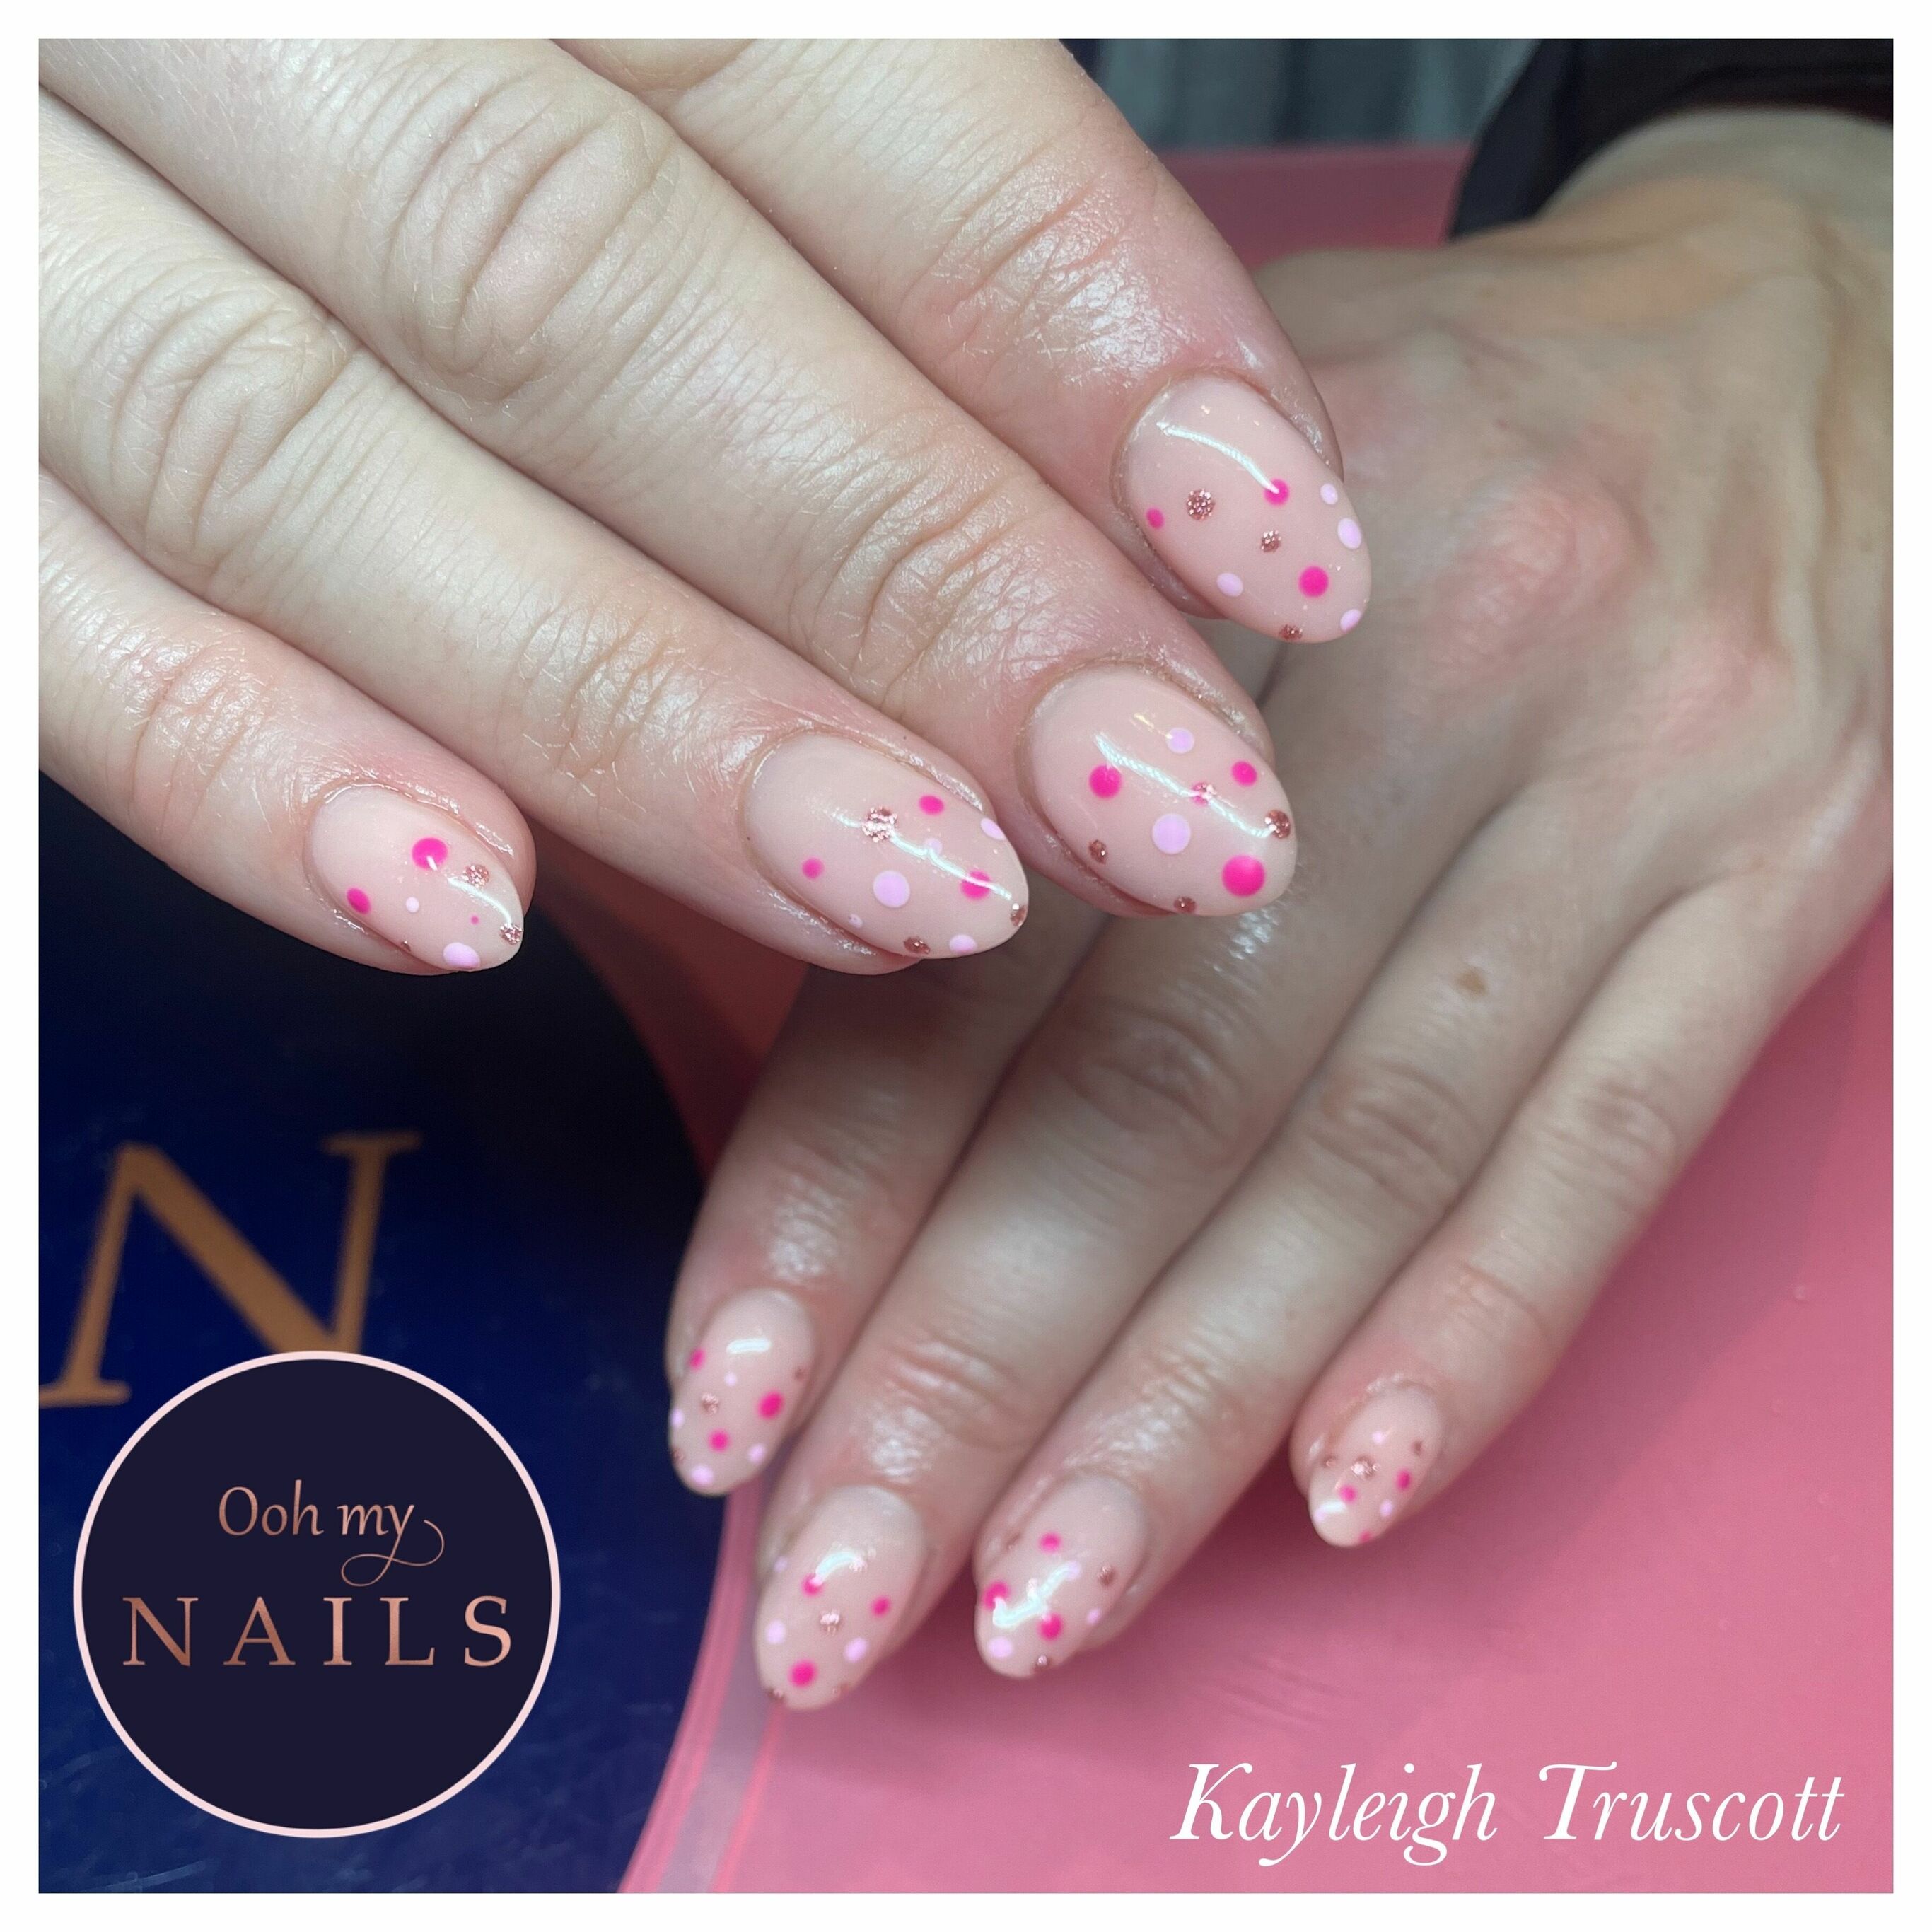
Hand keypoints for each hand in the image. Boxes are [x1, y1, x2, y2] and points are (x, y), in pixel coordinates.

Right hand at [39, 39, 1370, 975]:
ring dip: (645, 710)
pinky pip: (36, 612)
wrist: (65, 32)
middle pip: (586, 287)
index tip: (1274, 537)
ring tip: (921, 897)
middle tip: (1164, 803)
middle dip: (905, 567)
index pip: (802, 59)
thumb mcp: (576, 28)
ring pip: (319, 461)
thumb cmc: (385, 46)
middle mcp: (207, 2)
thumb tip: (1101, 459)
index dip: (1059, 305)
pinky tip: (471, 917)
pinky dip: (243, 764)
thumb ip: (795, 167)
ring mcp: (9, 211)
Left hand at [664, 109, 1890, 1705]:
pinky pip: (1611, 1146)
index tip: (721, 1398)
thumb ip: (991, 681)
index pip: (977, 922)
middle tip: (827, 1594)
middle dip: (969, 1369)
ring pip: (1363, 1157)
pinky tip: (1338, 1500)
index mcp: (1205, 546)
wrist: (1798, 359)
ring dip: (1180, 1419)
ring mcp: (1626, 789)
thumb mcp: (1178, 472)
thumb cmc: (1423, 436)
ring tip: (1024, 1607)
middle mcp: (1421, 667)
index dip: (831, 1182)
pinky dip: (1474, 1337)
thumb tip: (806, 946)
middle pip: (1157, 1079)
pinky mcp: (1776, 886)